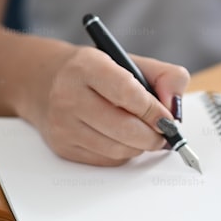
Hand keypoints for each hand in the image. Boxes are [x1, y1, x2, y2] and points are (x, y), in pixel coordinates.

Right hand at [21, 45, 190, 165]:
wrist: (45, 82)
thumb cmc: (97, 72)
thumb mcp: (131, 61)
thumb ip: (165, 77)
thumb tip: (174, 108)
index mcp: (87, 66)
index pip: (127, 92)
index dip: (153, 110)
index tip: (168, 119)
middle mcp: (68, 95)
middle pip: (123, 128)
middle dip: (153, 135)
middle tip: (165, 133)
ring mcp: (63, 124)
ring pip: (117, 149)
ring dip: (140, 146)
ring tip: (146, 134)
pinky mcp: (62, 146)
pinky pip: (106, 160)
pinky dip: (124, 153)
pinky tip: (124, 139)